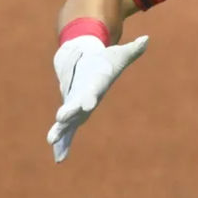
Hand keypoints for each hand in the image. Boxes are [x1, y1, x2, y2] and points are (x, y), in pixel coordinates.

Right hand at [47, 34, 148, 161]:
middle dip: (68, 112)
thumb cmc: (104, 60)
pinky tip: (60, 158)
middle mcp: (80, 94)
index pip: (91, 90)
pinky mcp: (73, 114)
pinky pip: (68, 130)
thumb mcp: (119, 55)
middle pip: (73, 105)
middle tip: (60, 119)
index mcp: (93, 83)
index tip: (88, 103)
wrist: (80, 58)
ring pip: (66, 120)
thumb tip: (146, 39)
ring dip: (60, 131)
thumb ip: (133, 50)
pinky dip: (64, 144)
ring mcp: (74, 105)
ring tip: (51, 141)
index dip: (89, 96)